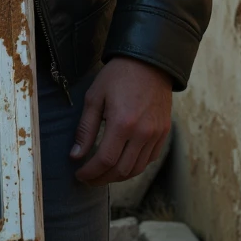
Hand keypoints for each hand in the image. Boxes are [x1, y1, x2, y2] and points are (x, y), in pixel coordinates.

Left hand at [70, 56, 171, 185]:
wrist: (149, 62)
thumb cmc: (117, 76)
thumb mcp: (94, 98)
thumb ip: (85, 129)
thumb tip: (76, 156)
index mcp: (123, 123)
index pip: (105, 160)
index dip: (90, 172)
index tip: (79, 175)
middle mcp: (143, 132)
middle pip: (122, 170)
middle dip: (101, 179)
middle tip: (88, 178)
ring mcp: (156, 134)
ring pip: (137, 169)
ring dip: (118, 177)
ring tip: (102, 174)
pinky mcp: (164, 132)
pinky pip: (149, 159)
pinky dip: (134, 167)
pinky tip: (121, 163)